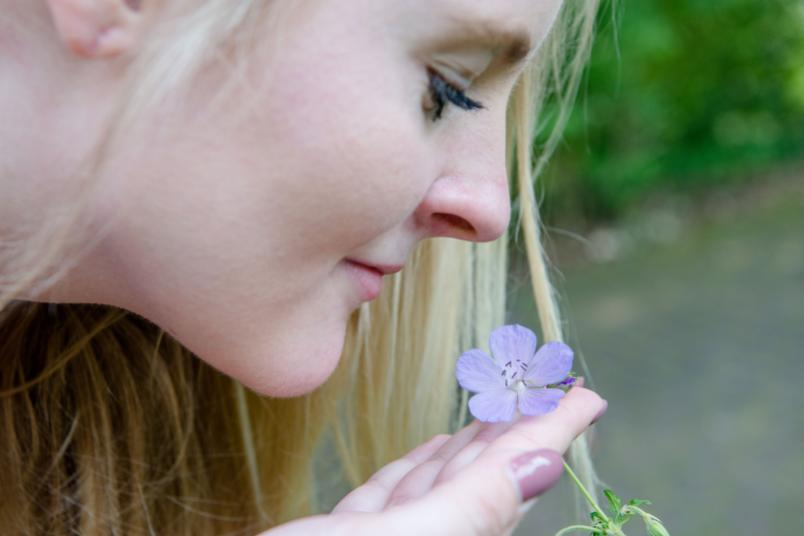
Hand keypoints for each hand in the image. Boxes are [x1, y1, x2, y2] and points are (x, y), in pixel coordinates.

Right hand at [260, 383, 605, 535]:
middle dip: (517, 429)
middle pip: (486, 478)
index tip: (588, 395)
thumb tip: (547, 464)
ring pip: (443, 484)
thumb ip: (476, 504)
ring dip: (472, 443)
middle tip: (545, 387)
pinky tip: (436, 444)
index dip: (554, 431)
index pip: (516, 477)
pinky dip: (419, 466)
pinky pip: (398, 496)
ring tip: (499, 408)